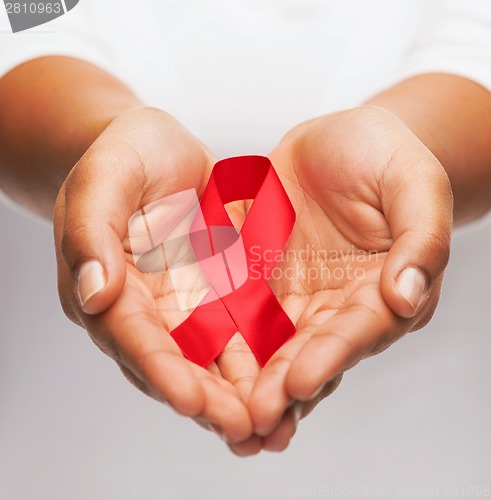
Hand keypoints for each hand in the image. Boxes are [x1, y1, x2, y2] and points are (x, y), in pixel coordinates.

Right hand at [54, 107, 253, 443]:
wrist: (159, 150)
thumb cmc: (123, 155)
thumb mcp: (104, 178)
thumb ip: (92, 232)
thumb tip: (93, 293)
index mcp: (111, 287)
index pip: (132, 336)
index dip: (159, 368)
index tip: (190, 399)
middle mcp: (148, 308)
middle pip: (175, 362)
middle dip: (207, 398)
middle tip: (243, 428)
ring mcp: (187, 304)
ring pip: (212, 358)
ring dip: (239, 392)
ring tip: (273, 422)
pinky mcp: (221, 293)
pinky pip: (242, 331)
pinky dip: (262, 359)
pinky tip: (290, 380)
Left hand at [243, 105, 452, 450]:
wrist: (340, 139)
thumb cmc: (386, 156)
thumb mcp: (414, 185)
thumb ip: (421, 240)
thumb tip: (406, 296)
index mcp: (380, 291)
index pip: (357, 331)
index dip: (330, 356)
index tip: (301, 382)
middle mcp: (336, 304)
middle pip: (309, 352)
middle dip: (281, 387)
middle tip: (252, 421)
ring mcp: (294, 294)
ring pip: (269, 344)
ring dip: (247, 380)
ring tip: (223, 416)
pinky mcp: (258, 276)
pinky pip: (235, 309)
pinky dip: (219, 338)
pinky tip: (195, 364)